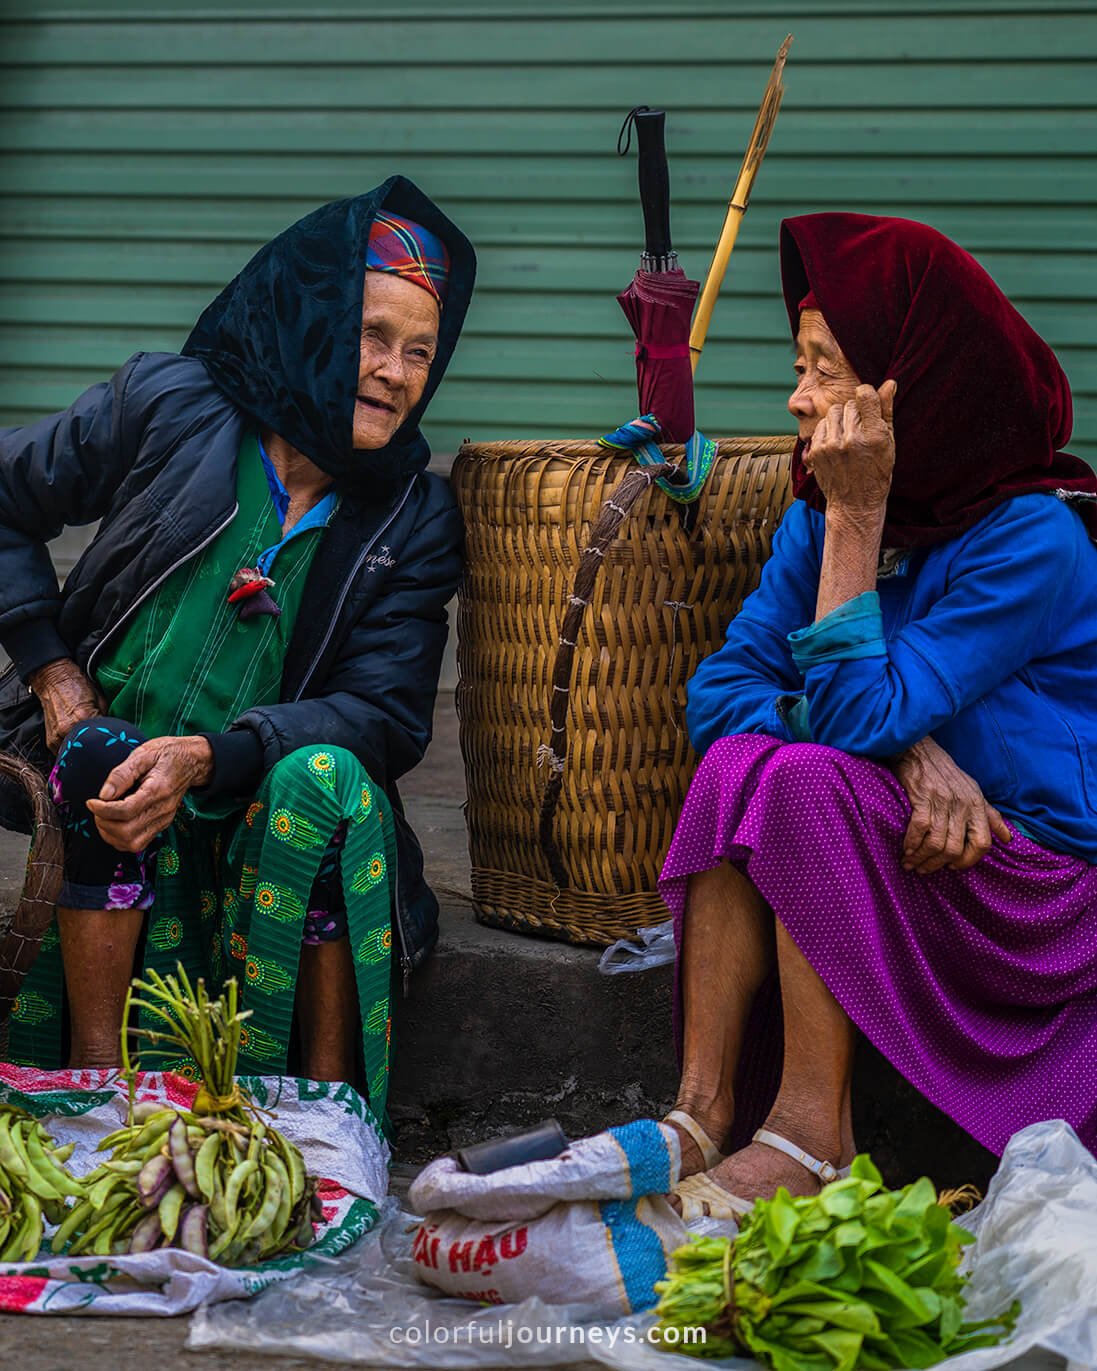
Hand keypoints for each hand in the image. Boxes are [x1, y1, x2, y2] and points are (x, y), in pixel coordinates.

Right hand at [28, 658, 106, 753]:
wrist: (54, 680)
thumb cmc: (78, 687)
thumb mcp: (101, 699)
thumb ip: (107, 719)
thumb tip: (117, 733)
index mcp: (84, 717)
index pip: (103, 738)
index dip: (111, 741)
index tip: (115, 742)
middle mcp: (68, 729)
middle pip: (89, 749)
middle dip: (98, 749)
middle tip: (105, 748)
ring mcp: (57, 736)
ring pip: (76, 754)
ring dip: (84, 752)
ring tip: (91, 746)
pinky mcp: (50, 741)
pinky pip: (65, 753)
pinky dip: (73, 751)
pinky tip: (80, 746)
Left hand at [86, 735, 213, 852]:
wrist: (192, 761)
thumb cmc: (166, 755)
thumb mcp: (143, 754)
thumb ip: (122, 774)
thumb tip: (104, 794)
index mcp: (157, 790)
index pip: (126, 811)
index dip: (102, 810)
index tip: (92, 801)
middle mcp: (162, 810)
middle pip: (127, 831)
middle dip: (104, 823)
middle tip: (98, 809)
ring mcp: (163, 820)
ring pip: (132, 843)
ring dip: (111, 834)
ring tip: (104, 817)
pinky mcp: (161, 825)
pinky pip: (138, 843)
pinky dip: (120, 839)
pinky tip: (114, 824)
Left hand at [806, 379, 896, 514]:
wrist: (855, 503)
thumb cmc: (876, 472)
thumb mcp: (888, 443)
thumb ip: (886, 411)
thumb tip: (889, 383)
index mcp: (874, 436)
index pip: (864, 395)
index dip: (866, 395)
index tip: (867, 402)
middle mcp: (851, 440)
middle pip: (848, 404)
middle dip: (855, 412)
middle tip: (860, 430)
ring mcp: (831, 446)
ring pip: (833, 412)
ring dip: (840, 420)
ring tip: (848, 436)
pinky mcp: (816, 452)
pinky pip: (821, 426)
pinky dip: (828, 431)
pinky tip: (836, 444)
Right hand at [890, 736, 1011, 873]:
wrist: (919, 751)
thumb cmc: (946, 774)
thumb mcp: (974, 792)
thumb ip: (991, 817)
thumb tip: (1008, 839)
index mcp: (978, 806)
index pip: (982, 843)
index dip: (969, 860)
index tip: (954, 867)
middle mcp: (963, 805)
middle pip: (955, 848)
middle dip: (937, 864)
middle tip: (923, 869)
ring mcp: (943, 801)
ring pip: (936, 842)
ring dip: (921, 857)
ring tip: (910, 863)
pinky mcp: (923, 797)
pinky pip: (919, 829)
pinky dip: (911, 843)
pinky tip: (905, 849)